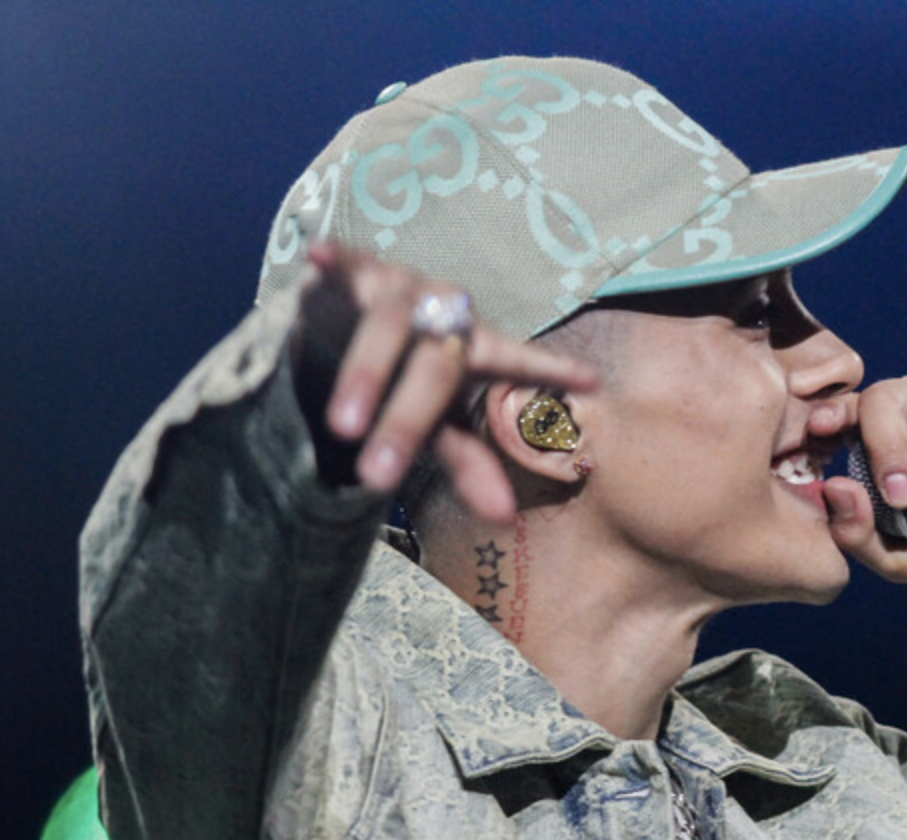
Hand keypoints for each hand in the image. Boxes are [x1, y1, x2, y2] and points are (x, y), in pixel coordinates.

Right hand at [293, 244, 596, 524]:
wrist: (348, 336)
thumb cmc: (408, 385)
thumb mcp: (437, 428)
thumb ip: (469, 465)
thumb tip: (503, 518)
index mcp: (476, 348)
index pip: (515, 360)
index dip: (547, 367)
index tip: (589, 378)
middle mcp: (444, 313)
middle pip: (436, 367)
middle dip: (405, 423)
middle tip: (377, 478)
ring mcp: (400, 288)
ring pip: (388, 325)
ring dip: (366, 376)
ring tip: (343, 427)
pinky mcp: (354, 271)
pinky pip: (343, 263)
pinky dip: (333, 258)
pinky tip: (317, 255)